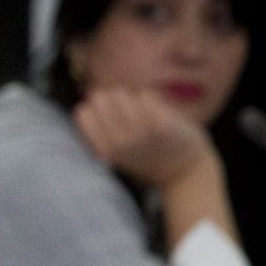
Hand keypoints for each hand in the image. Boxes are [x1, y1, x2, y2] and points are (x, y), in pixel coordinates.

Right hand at [74, 88, 215, 190]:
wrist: (182, 172)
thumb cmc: (146, 157)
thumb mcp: (116, 154)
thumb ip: (101, 133)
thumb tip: (85, 102)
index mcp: (104, 150)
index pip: (83, 113)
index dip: (93, 107)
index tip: (105, 112)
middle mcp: (119, 142)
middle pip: (101, 98)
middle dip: (110, 98)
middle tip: (124, 108)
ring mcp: (140, 133)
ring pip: (122, 94)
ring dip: (130, 97)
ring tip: (140, 109)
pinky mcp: (162, 125)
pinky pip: (146, 96)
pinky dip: (150, 99)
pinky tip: (155, 109)